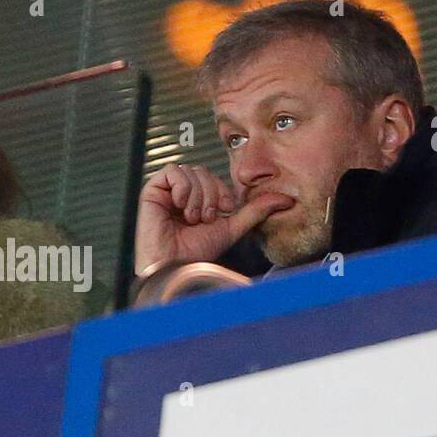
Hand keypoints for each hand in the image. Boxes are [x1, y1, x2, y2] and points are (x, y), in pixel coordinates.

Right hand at [133, 163, 294, 273]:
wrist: (174, 265)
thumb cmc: (195, 253)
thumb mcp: (231, 228)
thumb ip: (255, 211)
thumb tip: (284, 199)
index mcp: (198, 200)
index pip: (215, 179)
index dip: (221, 191)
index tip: (222, 210)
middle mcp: (183, 194)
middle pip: (204, 172)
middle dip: (210, 195)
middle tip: (205, 218)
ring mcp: (167, 192)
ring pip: (191, 171)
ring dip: (197, 196)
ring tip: (192, 218)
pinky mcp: (153, 190)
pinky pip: (172, 171)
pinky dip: (182, 188)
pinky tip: (180, 206)